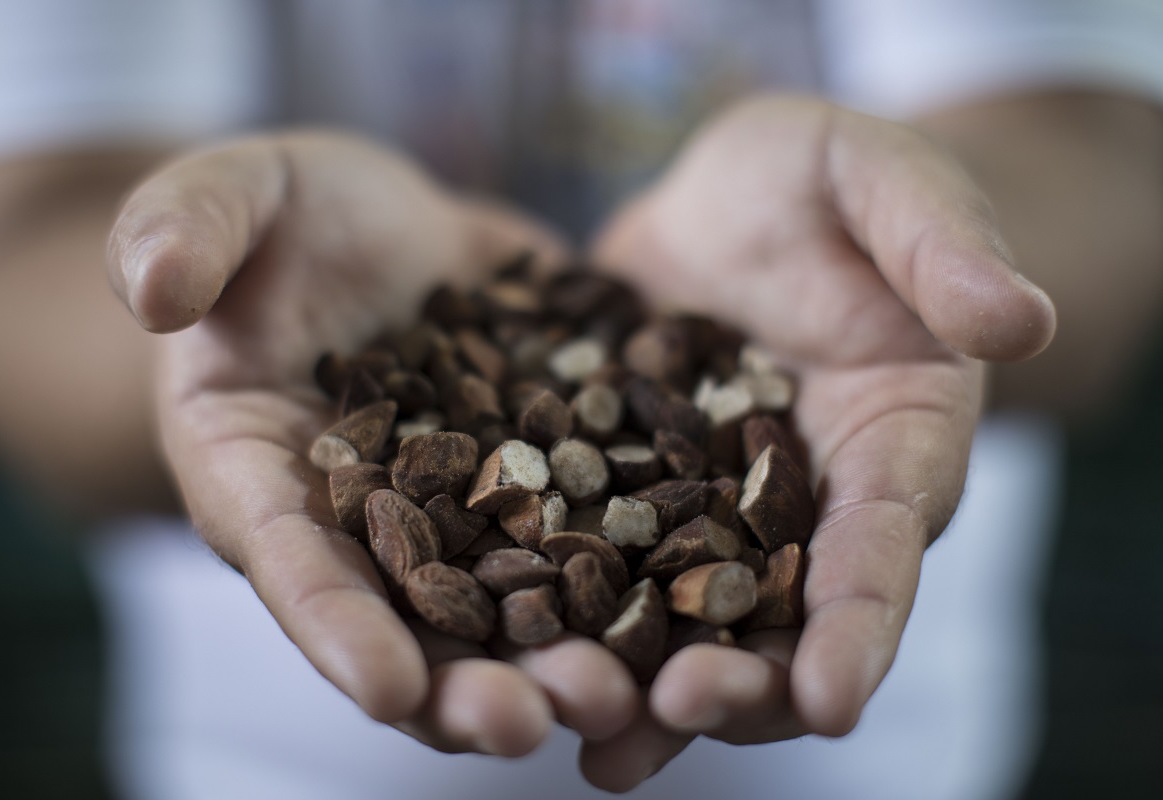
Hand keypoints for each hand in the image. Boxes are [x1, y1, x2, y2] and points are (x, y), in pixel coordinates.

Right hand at [107, 132, 639, 756]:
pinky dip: (648, 564)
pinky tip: (709, 596)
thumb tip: (152, 287)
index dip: (335, 629)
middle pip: (416, 619)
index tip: (389, 689)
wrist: (380, 228)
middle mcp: (370, 522)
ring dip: (571, 653)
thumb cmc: (277, 218)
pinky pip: (602, 520)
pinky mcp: (552, 466)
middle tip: (534, 726)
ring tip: (639, 694)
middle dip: (470, 682)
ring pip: (519, 597)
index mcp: (265, 476)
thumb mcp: (223, 198)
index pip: (292, 562)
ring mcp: (470, 505)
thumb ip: (183, 233)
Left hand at [582, 94, 1055, 790]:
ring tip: (602, 744)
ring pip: (691, 617)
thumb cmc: (831, 181)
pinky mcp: (629, 490)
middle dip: (745, 678)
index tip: (832, 700)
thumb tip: (1022, 320)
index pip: (884, 540)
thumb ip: (944, 248)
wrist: (734, 199)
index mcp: (891, 439)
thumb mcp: (885, 183)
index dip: (861, 620)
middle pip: (786, 614)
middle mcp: (806, 500)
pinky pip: (603, 566)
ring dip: (651, 683)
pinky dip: (575, 622)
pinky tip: (526, 674)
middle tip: (685, 711)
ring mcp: (711, 506)